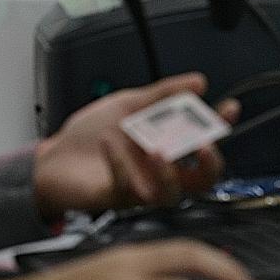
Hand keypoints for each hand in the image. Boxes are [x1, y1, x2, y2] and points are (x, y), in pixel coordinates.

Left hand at [32, 73, 239, 216]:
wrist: (52, 157)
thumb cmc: (90, 136)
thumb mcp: (129, 104)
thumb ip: (163, 94)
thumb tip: (197, 81)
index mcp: (168, 147)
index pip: (206, 142)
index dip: (221, 128)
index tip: (227, 108)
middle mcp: (159, 172)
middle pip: (202, 181)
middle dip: (209, 164)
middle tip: (202, 144)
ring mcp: (140, 188)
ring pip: (171, 195)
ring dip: (168, 173)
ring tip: (156, 149)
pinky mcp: (116, 198)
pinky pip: (128, 187)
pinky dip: (120, 162)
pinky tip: (110, 142)